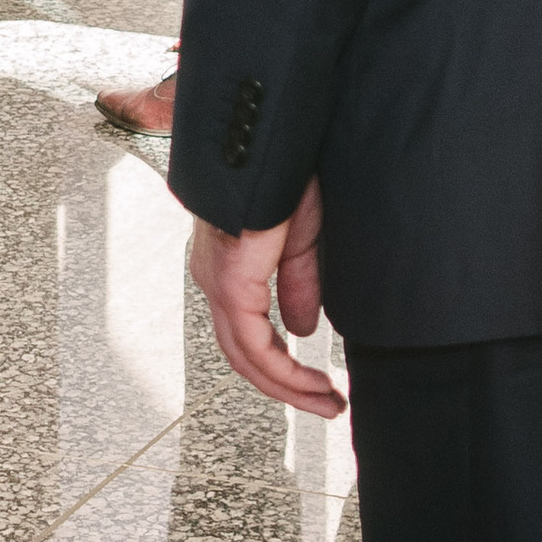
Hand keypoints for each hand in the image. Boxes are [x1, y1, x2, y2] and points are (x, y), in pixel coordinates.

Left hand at [189, 177, 343, 420]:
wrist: (266, 138)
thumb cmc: (280, 170)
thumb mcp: (298, 236)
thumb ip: (298, 283)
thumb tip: (301, 329)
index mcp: (230, 264)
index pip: (249, 332)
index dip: (284, 365)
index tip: (320, 386)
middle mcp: (215, 277)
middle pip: (244, 353)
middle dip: (287, 385)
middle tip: (326, 403)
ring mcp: (218, 280)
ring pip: (245, 356)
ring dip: (288, 386)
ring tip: (326, 402)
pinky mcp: (231, 280)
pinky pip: (253, 344)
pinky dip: (282, 371)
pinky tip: (311, 383)